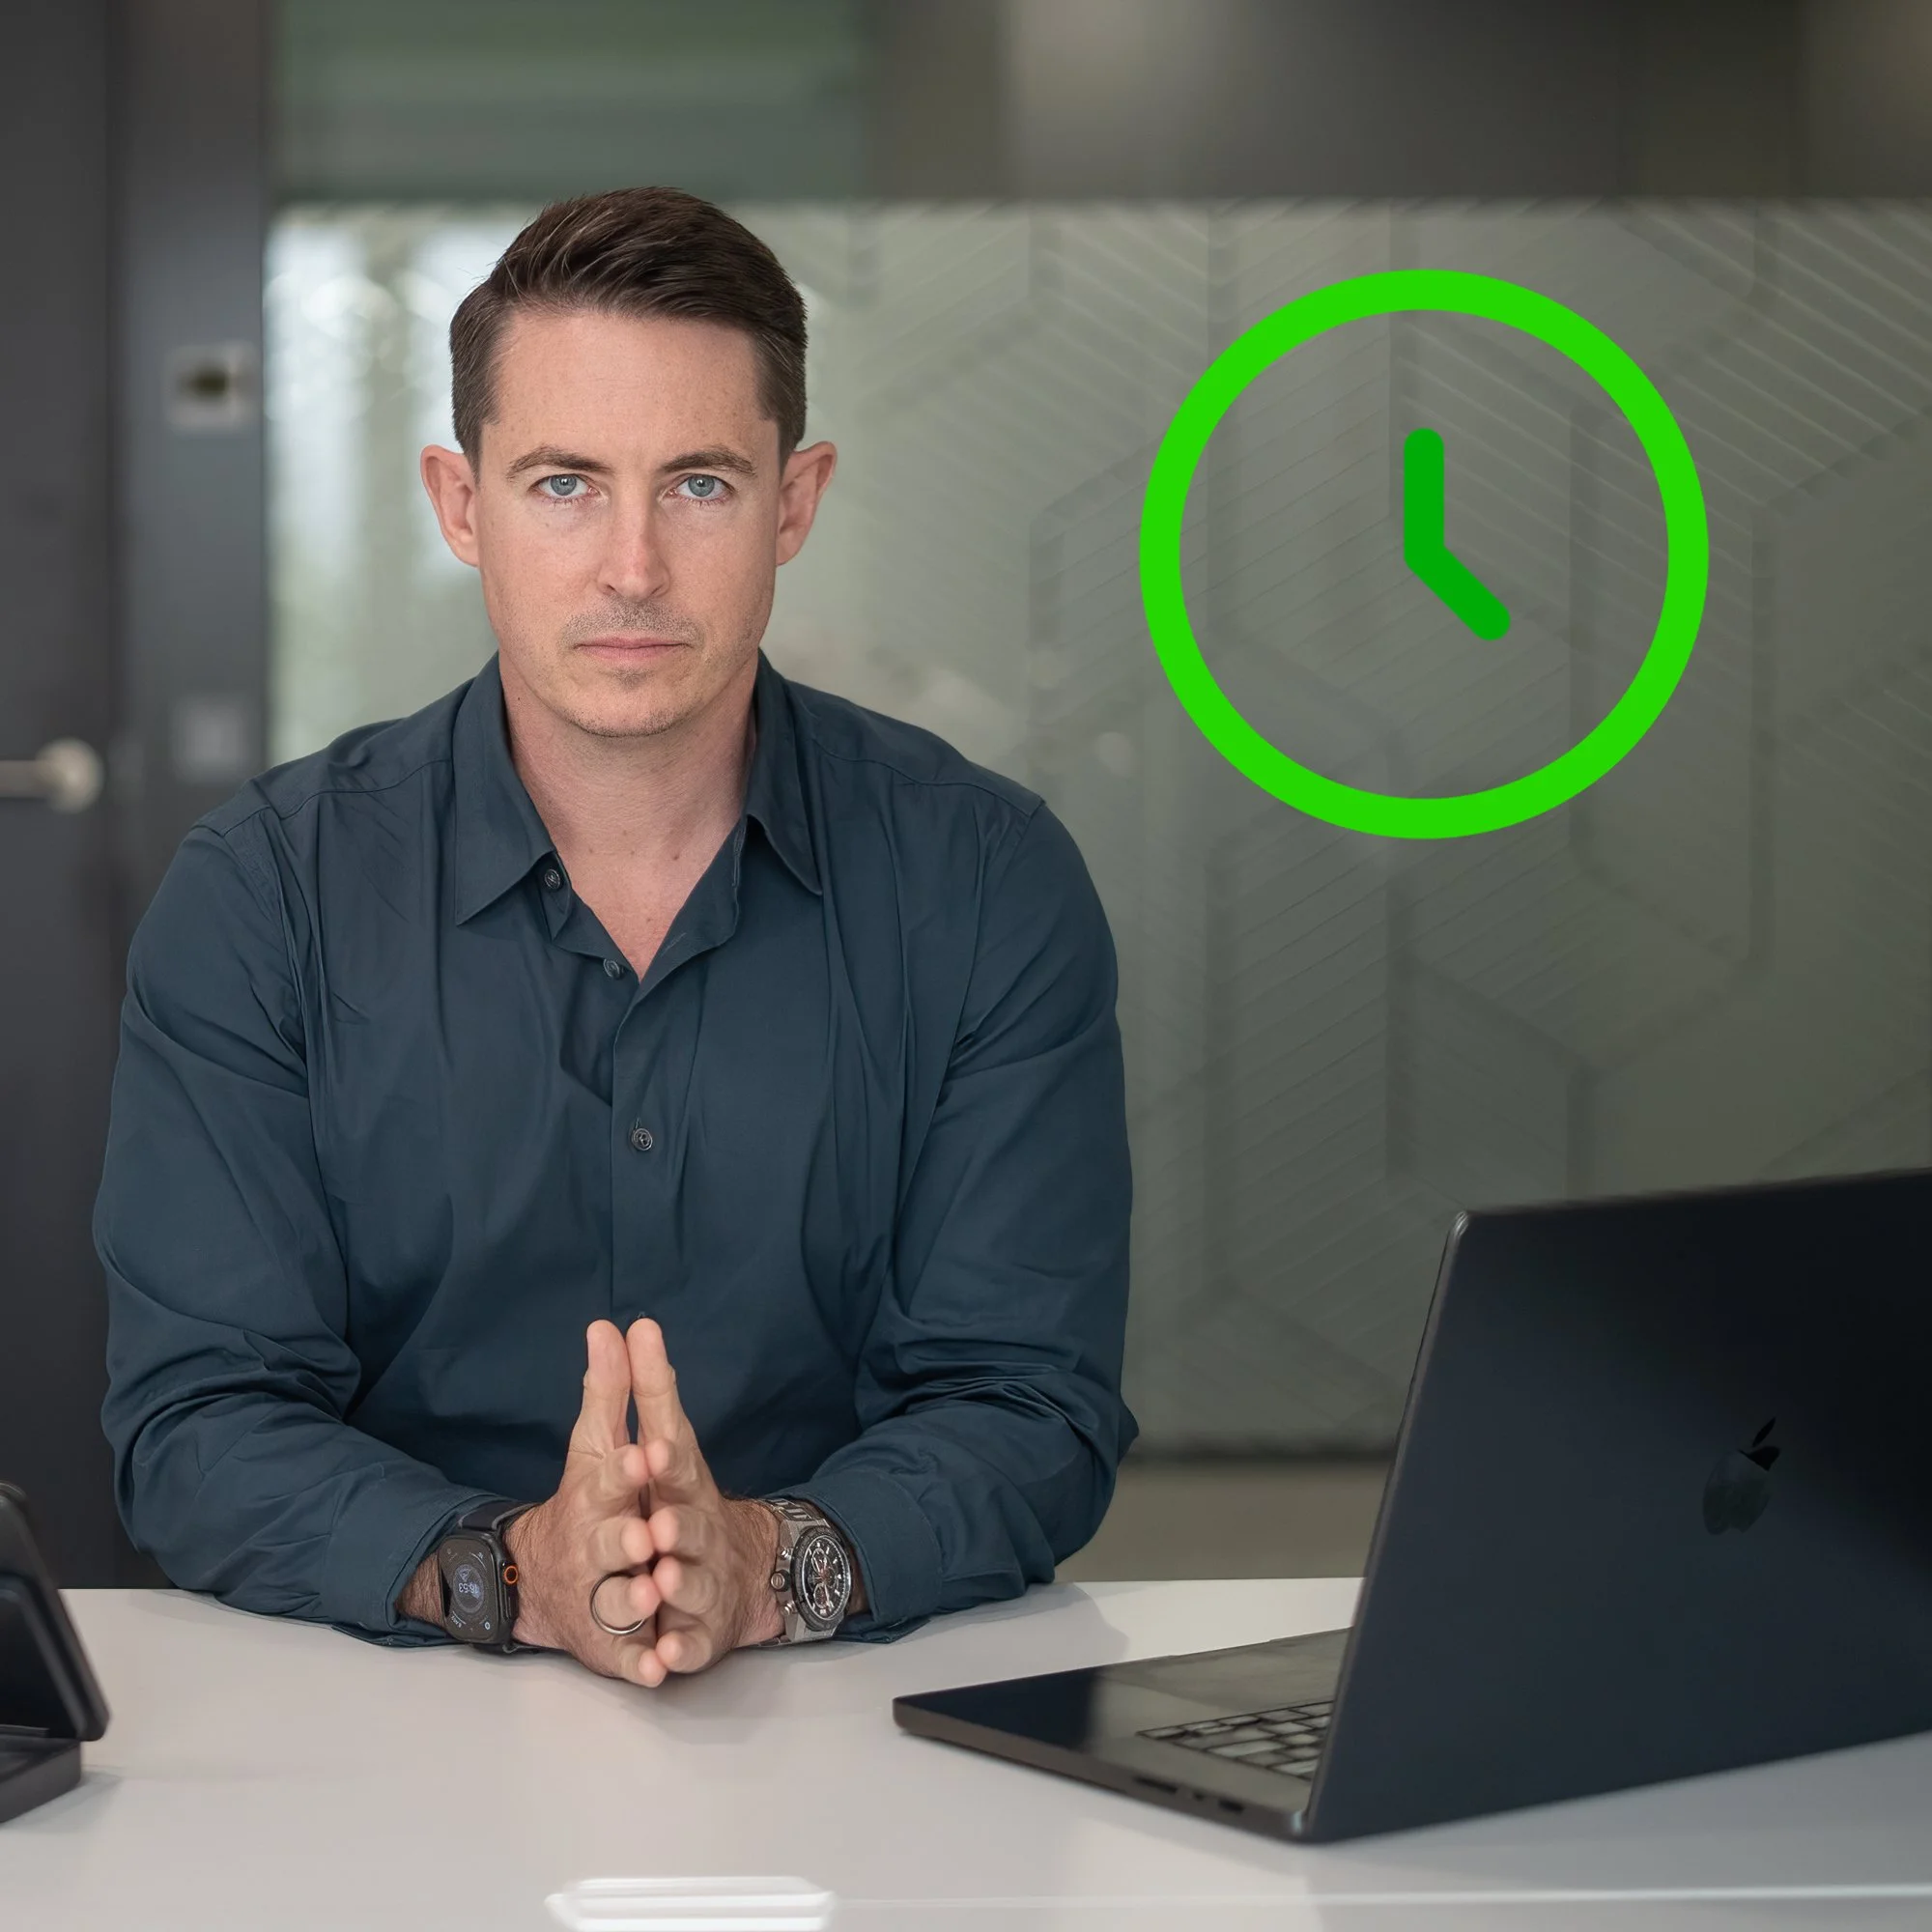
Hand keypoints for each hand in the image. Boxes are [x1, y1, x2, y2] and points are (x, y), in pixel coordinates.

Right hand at [498, 1320, 658, 1677]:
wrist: (548, 1581)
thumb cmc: (589, 1503)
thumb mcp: (597, 1445)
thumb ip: (609, 1391)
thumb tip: (610, 1323)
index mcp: (593, 1498)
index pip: (606, 1480)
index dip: (625, 1472)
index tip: (644, 1455)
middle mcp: (591, 1549)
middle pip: (606, 1545)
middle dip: (623, 1540)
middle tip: (646, 1535)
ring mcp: (599, 1598)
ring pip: (615, 1603)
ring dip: (632, 1600)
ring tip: (652, 1594)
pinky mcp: (612, 1645)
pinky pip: (627, 1659)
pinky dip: (642, 1665)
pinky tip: (660, 1667)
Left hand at [608, 1317, 785, 1684]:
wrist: (733, 1571)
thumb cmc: (679, 1499)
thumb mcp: (661, 1443)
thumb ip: (642, 1389)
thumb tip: (625, 1324)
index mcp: (681, 1486)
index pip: (676, 1465)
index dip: (663, 1459)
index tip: (649, 1448)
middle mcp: (696, 1533)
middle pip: (687, 1530)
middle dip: (674, 1529)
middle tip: (654, 1526)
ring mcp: (699, 1583)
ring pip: (688, 1587)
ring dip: (676, 1587)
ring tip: (658, 1584)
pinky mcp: (696, 1633)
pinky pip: (686, 1647)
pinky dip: (676, 1653)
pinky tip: (664, 1657)